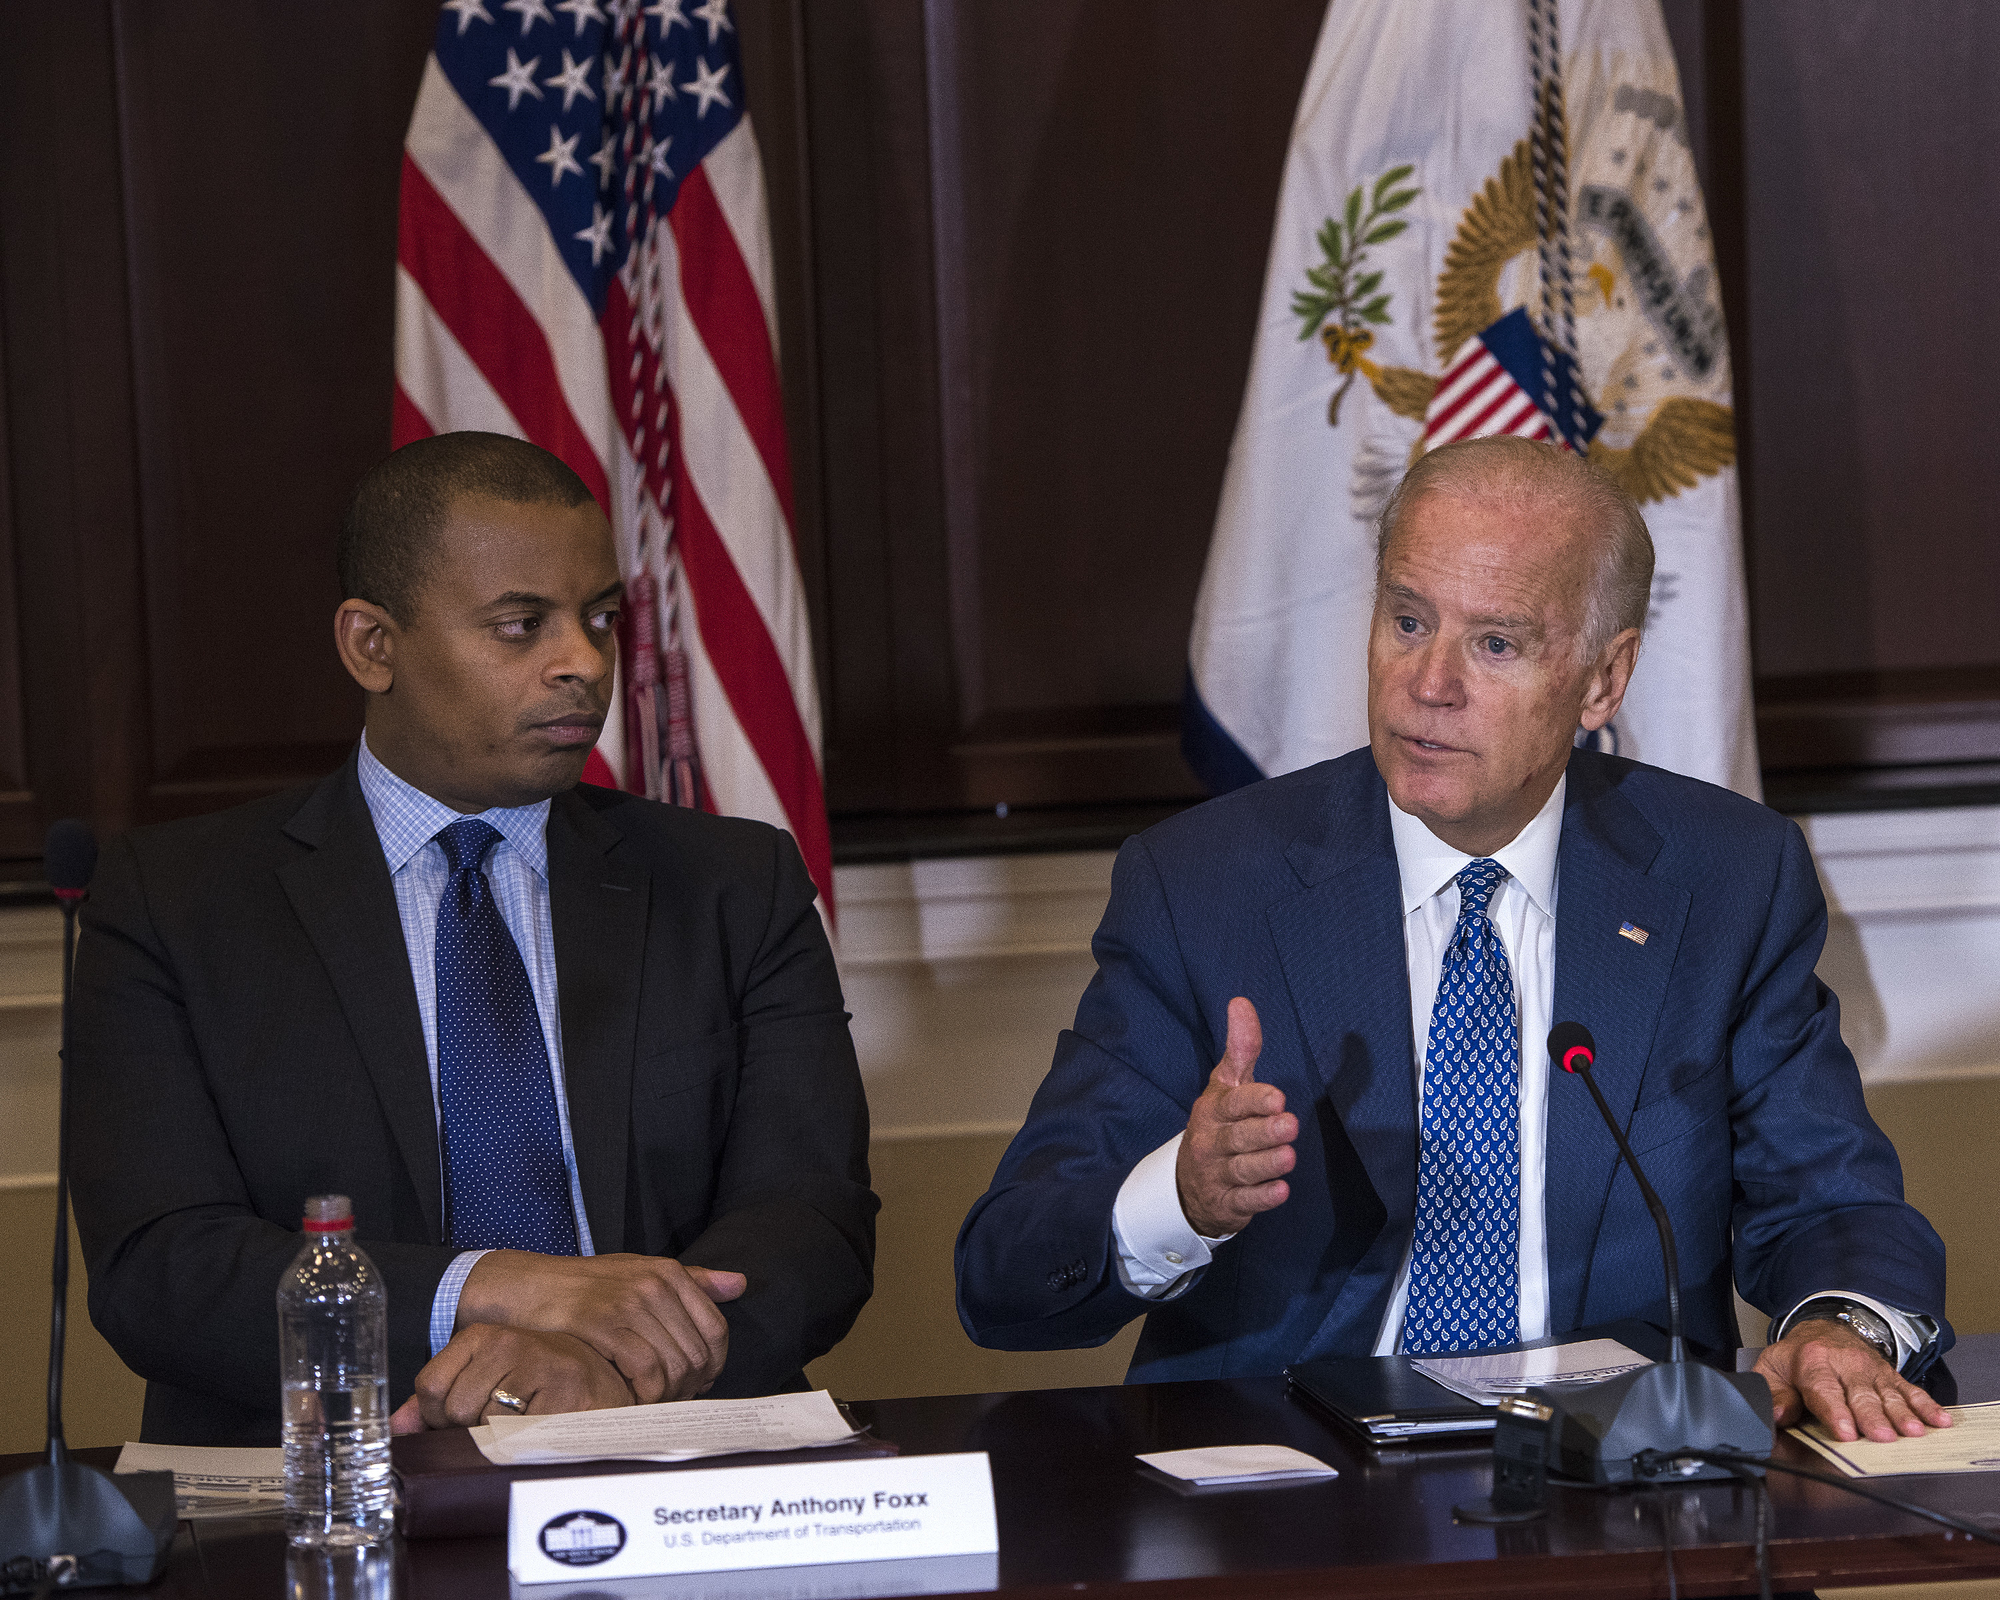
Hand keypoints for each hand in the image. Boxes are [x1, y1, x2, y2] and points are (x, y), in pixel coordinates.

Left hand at [389, 1325, 636, 1432]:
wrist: (608, 1382)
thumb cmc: (540, 1383)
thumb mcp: (489, 1377)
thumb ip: (440, 1399)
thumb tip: (394, 1428)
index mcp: (485, 1334)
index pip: (430, 1385)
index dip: (438, 1416)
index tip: (466, 1415)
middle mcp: (512, 1342)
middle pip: (454, 1410)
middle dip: (472, 1430)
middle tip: (506, 1419)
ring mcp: (541, 1366)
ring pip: (486, 1426)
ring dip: (502, 1439)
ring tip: (527, 1422)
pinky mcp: (566, 1397)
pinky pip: (521, 1439)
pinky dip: (526, 1446)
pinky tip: (543, 1430)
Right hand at [456, 1251, 746, 1403]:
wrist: (526, 1287)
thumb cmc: (585, 1287)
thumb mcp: (639, 1273)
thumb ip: (692, 1281)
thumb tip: (739, 1284)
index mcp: (669, 1272)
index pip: (716, 1330)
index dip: (713, 1366)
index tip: (697, 1383)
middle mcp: (655, 1284)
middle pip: (698, 1355)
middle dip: (690, 1388)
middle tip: (672, 1401)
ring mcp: (629, 1303)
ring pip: (675, 1367)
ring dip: (669, 1397)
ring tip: (653, 1404)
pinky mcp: (603, 1324)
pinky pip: (645, 1371)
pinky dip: (645, 1395)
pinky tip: (633, 1400)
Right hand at [1174, 997, 1295, 1238]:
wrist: (1188, 1184)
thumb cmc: (1218, 1125)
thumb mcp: (1225, 1086)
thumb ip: (1240, 1048)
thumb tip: (1241, 1002)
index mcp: (1214, 1109)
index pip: (1233, 1103)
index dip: (1254, 1100)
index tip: (1277, 1097)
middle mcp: (1212, 1141)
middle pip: (1238, 1137)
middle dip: (1263, 1131)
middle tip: (1289, 1124)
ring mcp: (1217, 1174)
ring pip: (1242, 1170)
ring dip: (1266, 1163)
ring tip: (1289, 1157)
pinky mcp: (1227, 1203)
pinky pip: (1244, 1202)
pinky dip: (1261, 1198)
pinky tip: (1280, 1191)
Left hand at [1753, 1320, 1952, 1442]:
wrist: (1823, 1330)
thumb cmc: (1797, 1358)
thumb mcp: (1772, 1369)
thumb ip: (1774, 1394)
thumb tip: (1777, 1415)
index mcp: (1812, 1362)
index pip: (1824, 1390)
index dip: (1835, 1412)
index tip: (1846, 1433)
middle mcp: (1846, 1364)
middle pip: (1860, 1395)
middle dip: (1872, 1417)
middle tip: (1882, 1436)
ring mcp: (1871, 1370)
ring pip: (1888, 1394)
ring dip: (1902, 1414)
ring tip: (1914, 1432)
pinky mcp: (1890, 1376)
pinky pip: (1910, 1391)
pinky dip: (1926, 1405)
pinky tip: (1939, 1420)